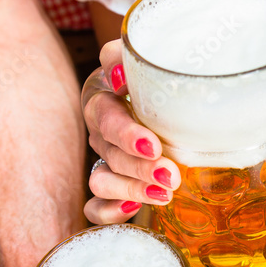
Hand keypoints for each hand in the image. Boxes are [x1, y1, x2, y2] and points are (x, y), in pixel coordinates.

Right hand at [83, 40, 179, 224]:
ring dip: (131, 189)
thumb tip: (119, 73)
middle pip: (109, 153)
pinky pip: (95, 208)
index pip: (106, 117)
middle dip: (140, 168)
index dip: (126, 134)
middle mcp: (99, 132)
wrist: (166, 102)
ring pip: (101, 181)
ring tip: (164, 193)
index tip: (153, 146)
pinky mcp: (109, 188)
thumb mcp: (143, 60)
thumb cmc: (156, 81)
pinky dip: (110, 211)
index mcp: (103, 99)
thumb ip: (125, 55)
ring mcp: (102, 161)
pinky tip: (133, 208)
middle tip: (171, 176)